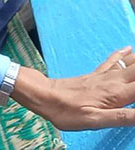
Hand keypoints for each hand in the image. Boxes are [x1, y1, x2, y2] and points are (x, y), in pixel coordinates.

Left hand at [13, 47, 134, 129]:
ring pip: (130, 64)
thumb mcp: (95, 120)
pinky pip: (113, 60)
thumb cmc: (67, 111)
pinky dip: (123, 54)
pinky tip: (129, 47)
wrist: (43, 95)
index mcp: (117, 94)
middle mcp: (114, 81)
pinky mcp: (95, 74)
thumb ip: (123, 117)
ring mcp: (104, 76)